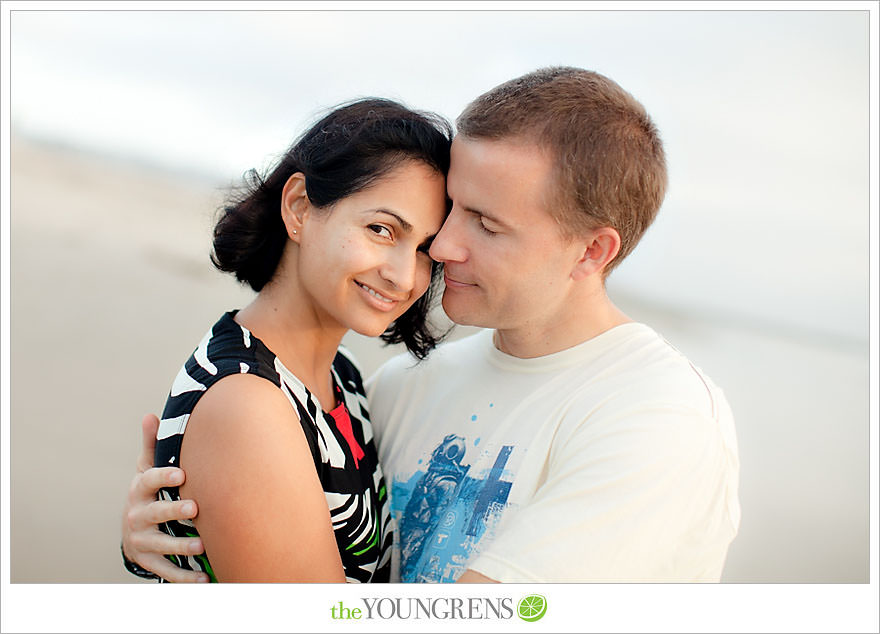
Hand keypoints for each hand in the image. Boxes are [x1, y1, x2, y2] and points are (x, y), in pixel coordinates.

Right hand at [121, 414, 209, 581]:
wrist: (132, 532)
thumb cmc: (148, 494)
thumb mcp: (146, 471)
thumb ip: (151, 446)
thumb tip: (151, 415)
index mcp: (139, 490)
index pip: (149, 480)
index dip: (163, 477)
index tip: (182, 473)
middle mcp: (137, 516)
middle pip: (155, 513)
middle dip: (174, 511)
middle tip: (195, 508)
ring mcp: (142, 541)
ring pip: (161, 544)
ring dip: (182, 546)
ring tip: (202, 544)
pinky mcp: (148, 561)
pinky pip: (166, 571)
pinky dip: (184, 576)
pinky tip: (204, 577)